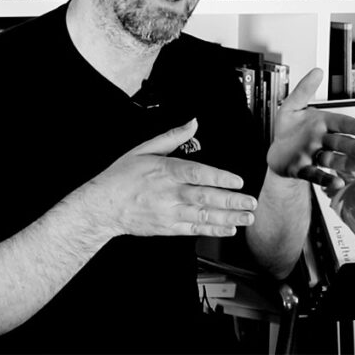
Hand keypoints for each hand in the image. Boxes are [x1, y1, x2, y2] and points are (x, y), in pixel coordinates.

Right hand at [82, 119, 256, 237]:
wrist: (104, 206)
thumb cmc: (122, 177)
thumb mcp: (144, 149)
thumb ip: (172, 137)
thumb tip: (192, 123)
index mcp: (165, 171)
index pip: (197, 174)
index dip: (219, 178)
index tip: (237, 180)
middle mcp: (169, 193)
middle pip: (205, 197)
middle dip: (231, 201)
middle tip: (250, 202)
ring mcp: (169, 212)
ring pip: (203, 216)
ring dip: (227, 218)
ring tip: (246, 217)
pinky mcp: (167, 227)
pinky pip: (194, 229)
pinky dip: (212, 230)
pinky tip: (227, 229)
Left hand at [266, 68, 354, 188]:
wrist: (277, 153)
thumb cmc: (288, 130)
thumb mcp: (292, 106)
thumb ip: (304, 89)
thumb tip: (318, 71)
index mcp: (321, 124)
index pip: (341, 123)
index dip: (353, 126)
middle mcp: (321, 141)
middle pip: (340, 143)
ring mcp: (314, 157)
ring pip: (333, 160)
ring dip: (348, 163)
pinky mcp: (303, 170)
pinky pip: (317, 175)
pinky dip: (327, 179)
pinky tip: (339, 182)